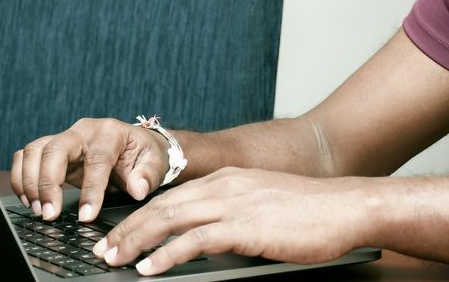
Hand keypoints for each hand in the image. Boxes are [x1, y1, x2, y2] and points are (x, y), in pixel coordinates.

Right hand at [10, 118, 169, 221]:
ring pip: (34, 151)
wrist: (136, 147)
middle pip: (55, 149)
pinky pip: (26, 156)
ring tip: (38, 210)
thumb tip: (137, 189)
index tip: (86, 215)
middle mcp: (83, 131)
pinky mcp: (52, 149)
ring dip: (30, 181)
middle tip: (49, 214)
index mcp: (110, 133)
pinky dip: (22, 177)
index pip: (96, 159)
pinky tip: (29, 200)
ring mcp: (65, 138)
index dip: (90, 189)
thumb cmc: (144, 155)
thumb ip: (146, 176)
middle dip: (47, 184)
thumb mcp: (155, 164)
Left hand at [93, 167, 369, 275]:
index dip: (140, 216)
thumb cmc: (313, 213)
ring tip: (113, 260)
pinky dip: (166, 255)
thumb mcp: (264, 206)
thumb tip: (208, 240)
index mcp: (228, 180)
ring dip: (135, 241)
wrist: (346, 207)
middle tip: (102, 250)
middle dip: (127, 229)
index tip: (118, 233)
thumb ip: (234, 217)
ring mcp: (233, 204)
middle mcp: (224, 186)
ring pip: (169, 219)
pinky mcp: (244, 226)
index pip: (171, 196)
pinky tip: (150, 268)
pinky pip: (195, 240)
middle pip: (161, 206)